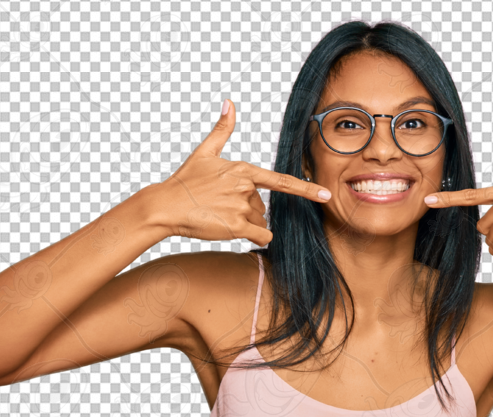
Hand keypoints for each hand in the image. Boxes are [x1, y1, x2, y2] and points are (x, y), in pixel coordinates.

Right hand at [151, 100, 332, 246]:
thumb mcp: (204, 152)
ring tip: (220, 216)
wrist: (166, 206)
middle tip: (221, 207)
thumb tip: (230, 103)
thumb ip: (222, 130)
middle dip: (247, 210)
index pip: (281, 181)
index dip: (305, 189)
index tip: (325, 195)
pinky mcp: (236, 226)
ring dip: (246, 223)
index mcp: (243, 170)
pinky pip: (261, 236)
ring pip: (260, 221)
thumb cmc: (185, 181)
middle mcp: (246, 187)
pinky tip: (234, 232)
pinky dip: (255, 238)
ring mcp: (241, 207)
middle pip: (263, 206)